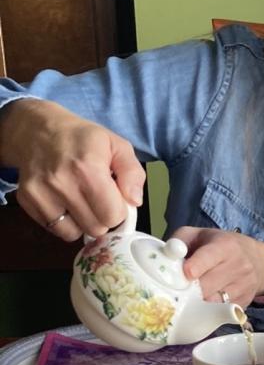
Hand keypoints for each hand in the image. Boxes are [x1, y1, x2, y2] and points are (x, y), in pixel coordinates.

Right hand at [1, 99, 145, 240]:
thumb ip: (132, 173)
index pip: (112, 215)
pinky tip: (67, 203)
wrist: (39, 131)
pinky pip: (55, 229)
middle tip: (100, 199)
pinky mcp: (27, 201)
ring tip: (83, 200)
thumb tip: (134, 201)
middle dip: (103, 217)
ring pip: (75, 233)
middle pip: (95, 228)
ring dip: (84, 222)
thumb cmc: (84, 139)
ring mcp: (41, 194)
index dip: (120, 210)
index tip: (117, 199)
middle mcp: (62, 184)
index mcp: (88, 169)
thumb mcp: (118, 146)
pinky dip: (65, 222)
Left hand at [171, 226, 263, 307]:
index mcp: (225, 245)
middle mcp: (239, 265)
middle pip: (205, 286)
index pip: (209, 257)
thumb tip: (165, 255)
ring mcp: (244, 286)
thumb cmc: (220, 246)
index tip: (184, 274)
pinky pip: (220, 313)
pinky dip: (207, 312)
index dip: (194, 267)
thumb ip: (179, 240)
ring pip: (212, 303)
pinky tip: (203, 303)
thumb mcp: (200, 234)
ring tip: (189, 297)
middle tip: (176, 289)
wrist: (256, 259)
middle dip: (187, 290)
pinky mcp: (245, 302)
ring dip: (196, 303)